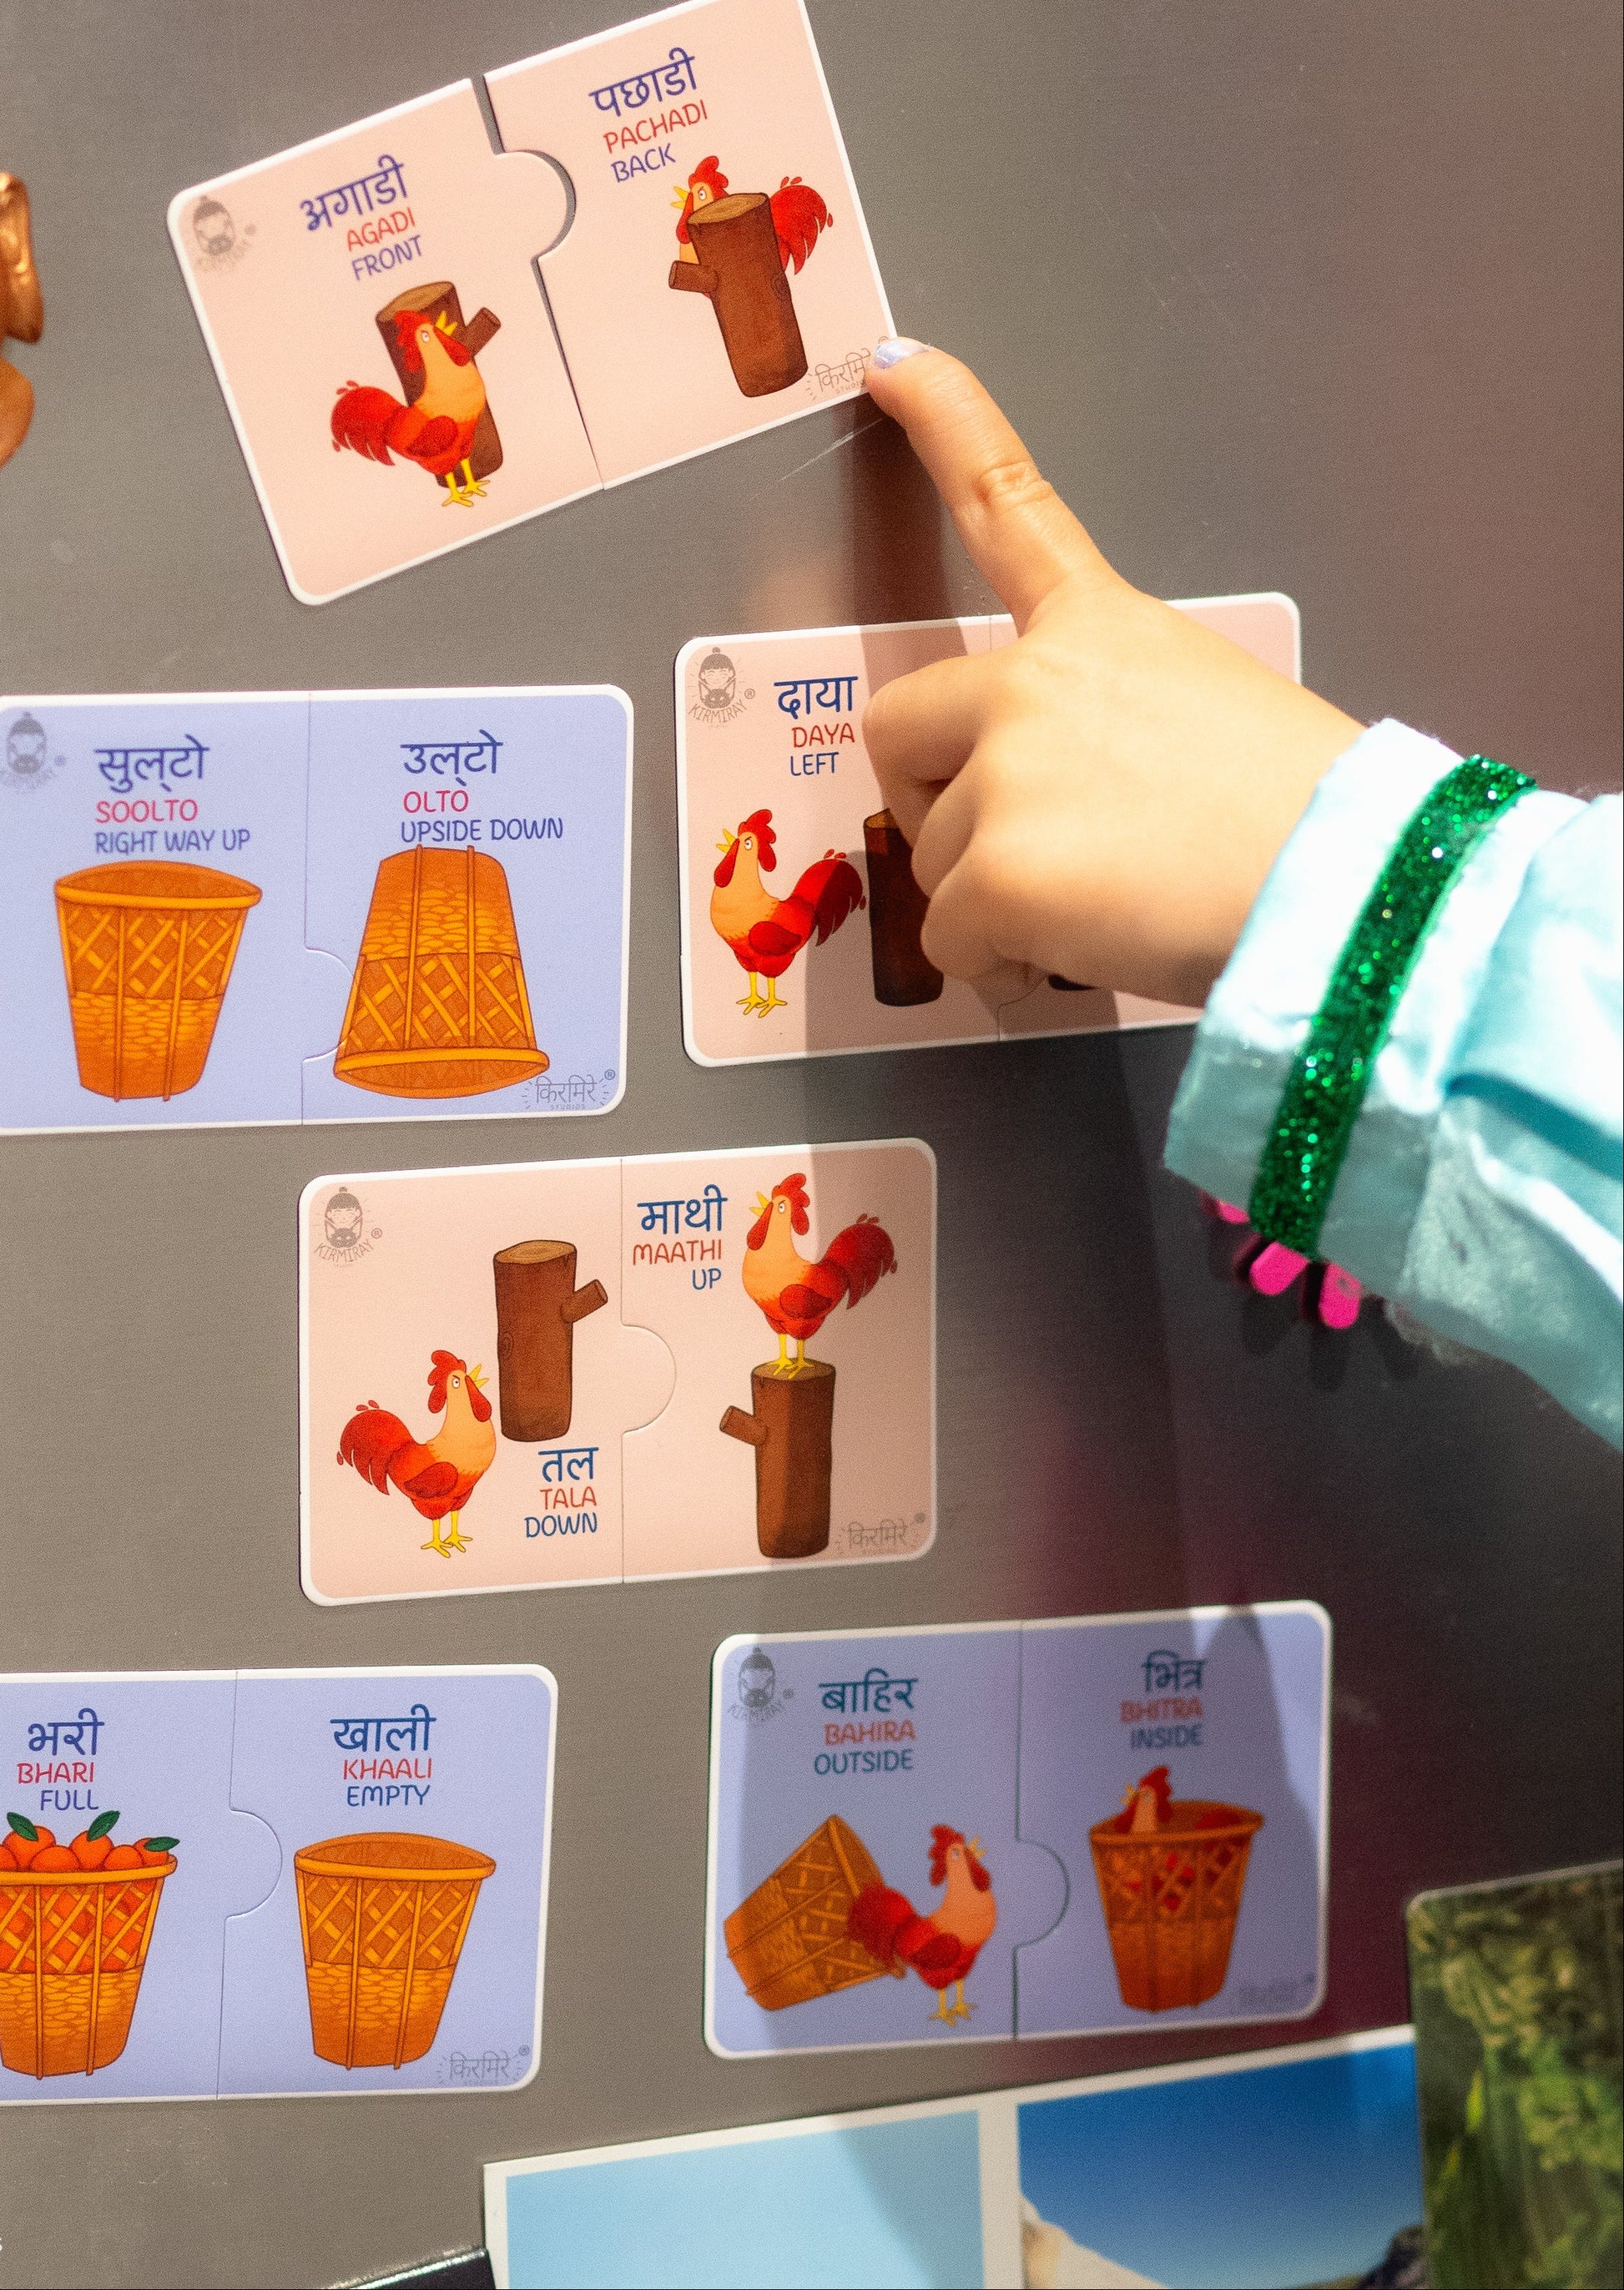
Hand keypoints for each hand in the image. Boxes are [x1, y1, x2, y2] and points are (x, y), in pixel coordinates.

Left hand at [861, 344, 1362, 1005]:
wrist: (1345, 890)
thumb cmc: (1302, 818)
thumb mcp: (1209, 718)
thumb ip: (1107, 730)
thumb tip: (1065, 816)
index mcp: (1099, 627)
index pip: (1006, 504)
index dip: (943, 425)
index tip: (891, 367)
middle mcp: (1035, 680)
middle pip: (900, 728)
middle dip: (930, 799)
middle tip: (1012, 852)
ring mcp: (1007, 771)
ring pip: (934, 857)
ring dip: (990, 901)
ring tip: (1100, 914)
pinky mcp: (997, 870)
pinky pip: (949, 940)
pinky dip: (994, 966)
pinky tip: (1071, 957)